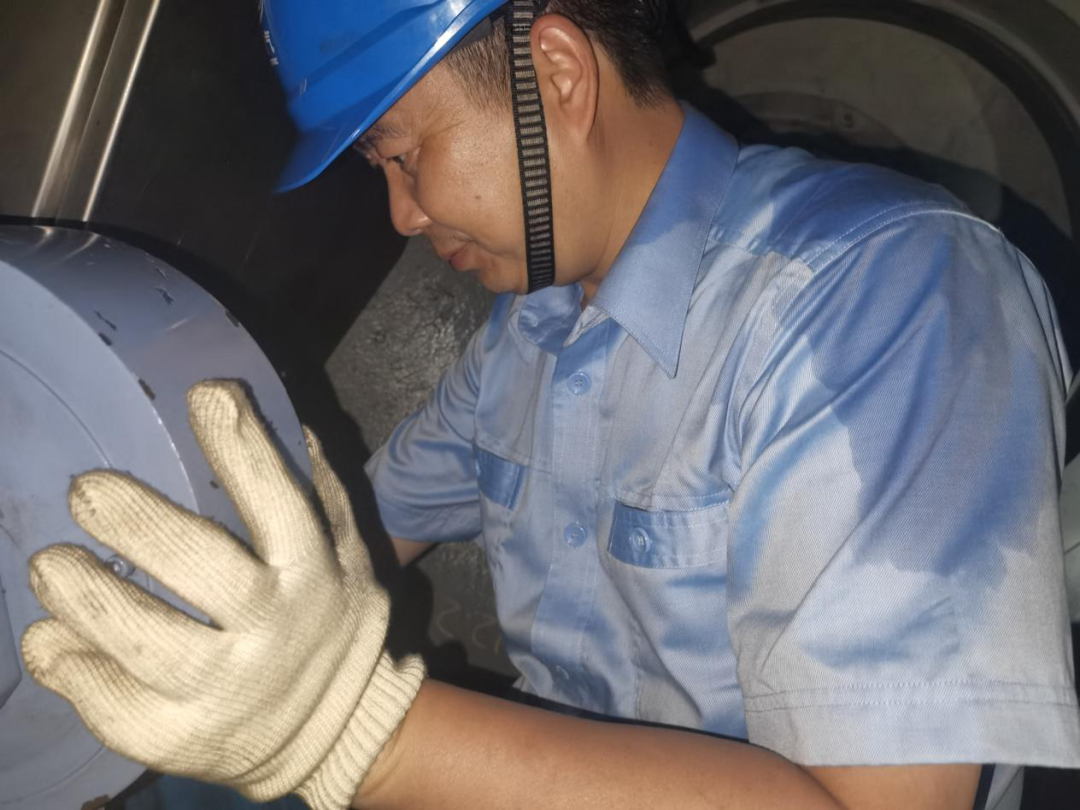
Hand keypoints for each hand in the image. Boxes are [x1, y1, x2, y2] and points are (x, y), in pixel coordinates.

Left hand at [20, 380, 423, 808]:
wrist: (341, 732)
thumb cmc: (333, 621)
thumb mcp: (351, 554)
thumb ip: (321, 490)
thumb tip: (279, 413)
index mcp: (315, 573)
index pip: (278, 499)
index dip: (241, 443)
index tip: (204, 394)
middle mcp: (275, 630)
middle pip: (197, 566)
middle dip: (133, 521)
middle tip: (85, 490)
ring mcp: (228, 690)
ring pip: (141, 640)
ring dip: (83, 595)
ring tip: (51, 563)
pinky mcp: (182, 739)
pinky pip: (111, 702)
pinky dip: (71, 665)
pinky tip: (53, 637)